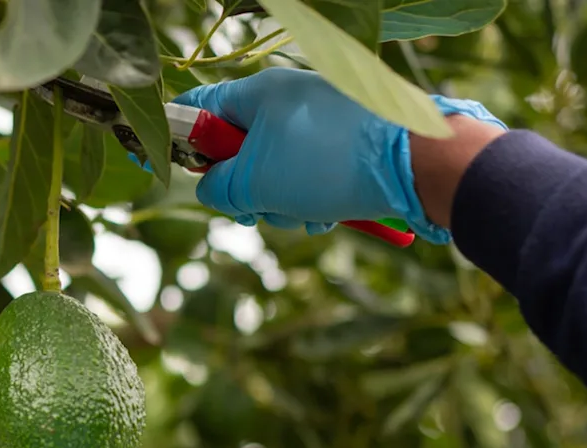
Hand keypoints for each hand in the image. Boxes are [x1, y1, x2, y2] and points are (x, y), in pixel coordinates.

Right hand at [173, 67, 505, 241]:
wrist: (417, 162)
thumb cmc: (329, 163)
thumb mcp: (255, 181)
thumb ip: (217, 187)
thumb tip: (210, 190)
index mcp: (257, 94)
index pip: (197, 109)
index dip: (179, 142)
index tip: (169, 169)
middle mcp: (286, 101)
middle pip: (238, 152)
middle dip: (245, 190)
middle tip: (256, 208)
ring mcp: (318, 122)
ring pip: (274, 172)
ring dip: (281, 203)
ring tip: (306, 212)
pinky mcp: (345, 146)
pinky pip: (308, 177)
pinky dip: (310, 201)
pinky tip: (328, 213)